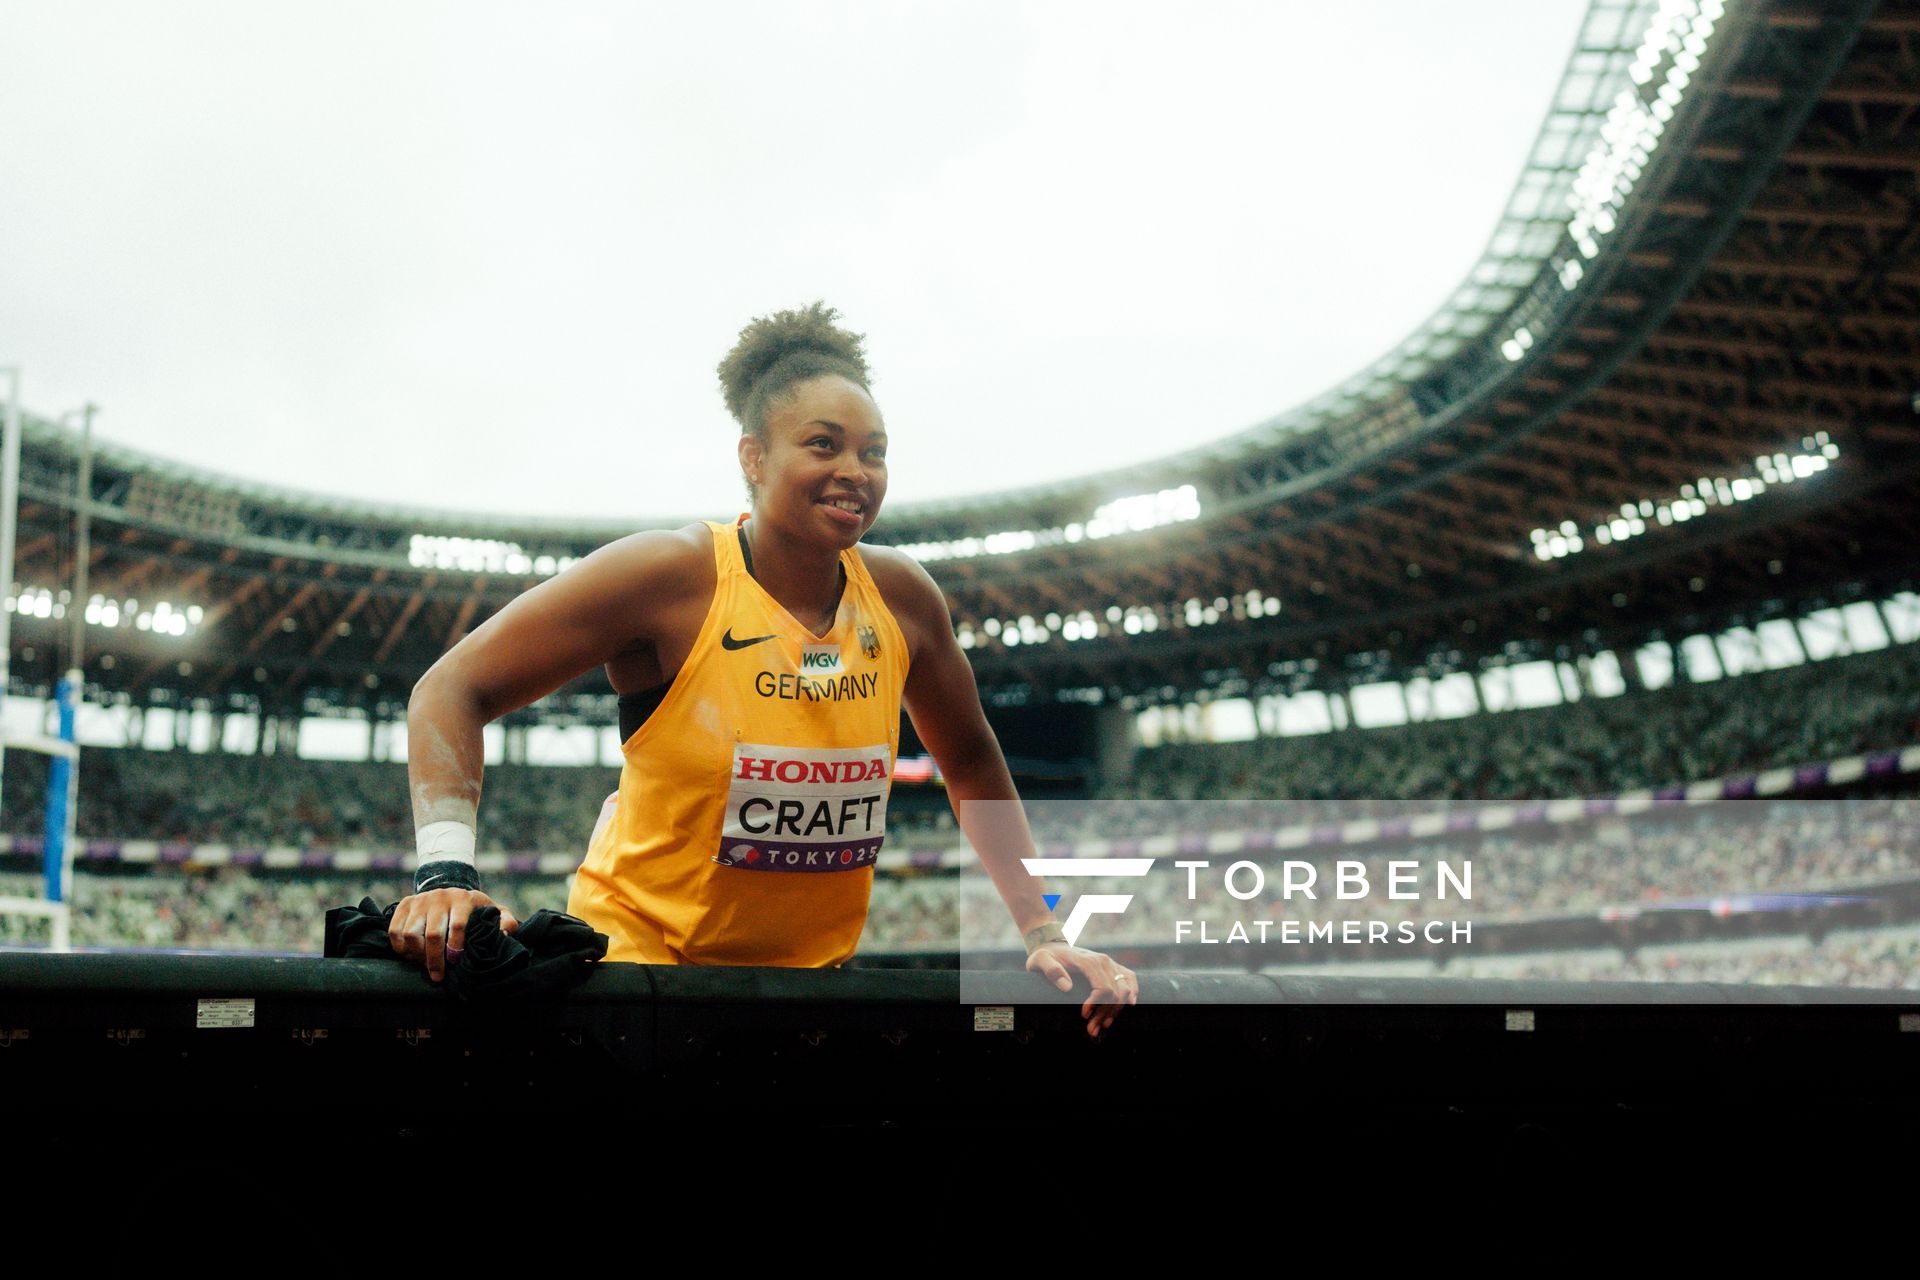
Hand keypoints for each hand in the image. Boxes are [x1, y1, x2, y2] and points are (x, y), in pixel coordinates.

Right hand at [388, 889, 519, 983]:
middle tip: (438, 975)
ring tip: (424, 964)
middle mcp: (440, 897)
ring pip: (410, 933)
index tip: (456, 962)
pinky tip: (411, 956)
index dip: (456, 947)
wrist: (451, 891)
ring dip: (416, 955)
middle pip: (432, 934)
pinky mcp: (405, 904)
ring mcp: (420, 900)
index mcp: (463, 899)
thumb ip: (506, 921)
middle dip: (435, 959)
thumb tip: (505, 933)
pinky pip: (395, 930)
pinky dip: (400, 947)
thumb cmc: (474, 909)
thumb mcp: (493, 911)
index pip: (457, 926)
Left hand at [1025, 942, 1136, 1038]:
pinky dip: (1131, 994)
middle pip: (1115, 993)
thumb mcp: (1040, 960)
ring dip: (1116, 1010)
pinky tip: (1128, 1007)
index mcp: (1089, 961)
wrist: (1052, 945)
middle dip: (1104, 1014)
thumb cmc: (1046, 956)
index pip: (1103, 987)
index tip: (1083, 1015)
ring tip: (1103, 1025)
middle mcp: (1104, 961)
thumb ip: (1051, 971)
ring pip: (1124, 990)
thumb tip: (1067, 987)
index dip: (1096, 1005)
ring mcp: (1111, 964)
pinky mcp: (1114, 966)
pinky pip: (1130, 979)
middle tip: (1091, 1029)